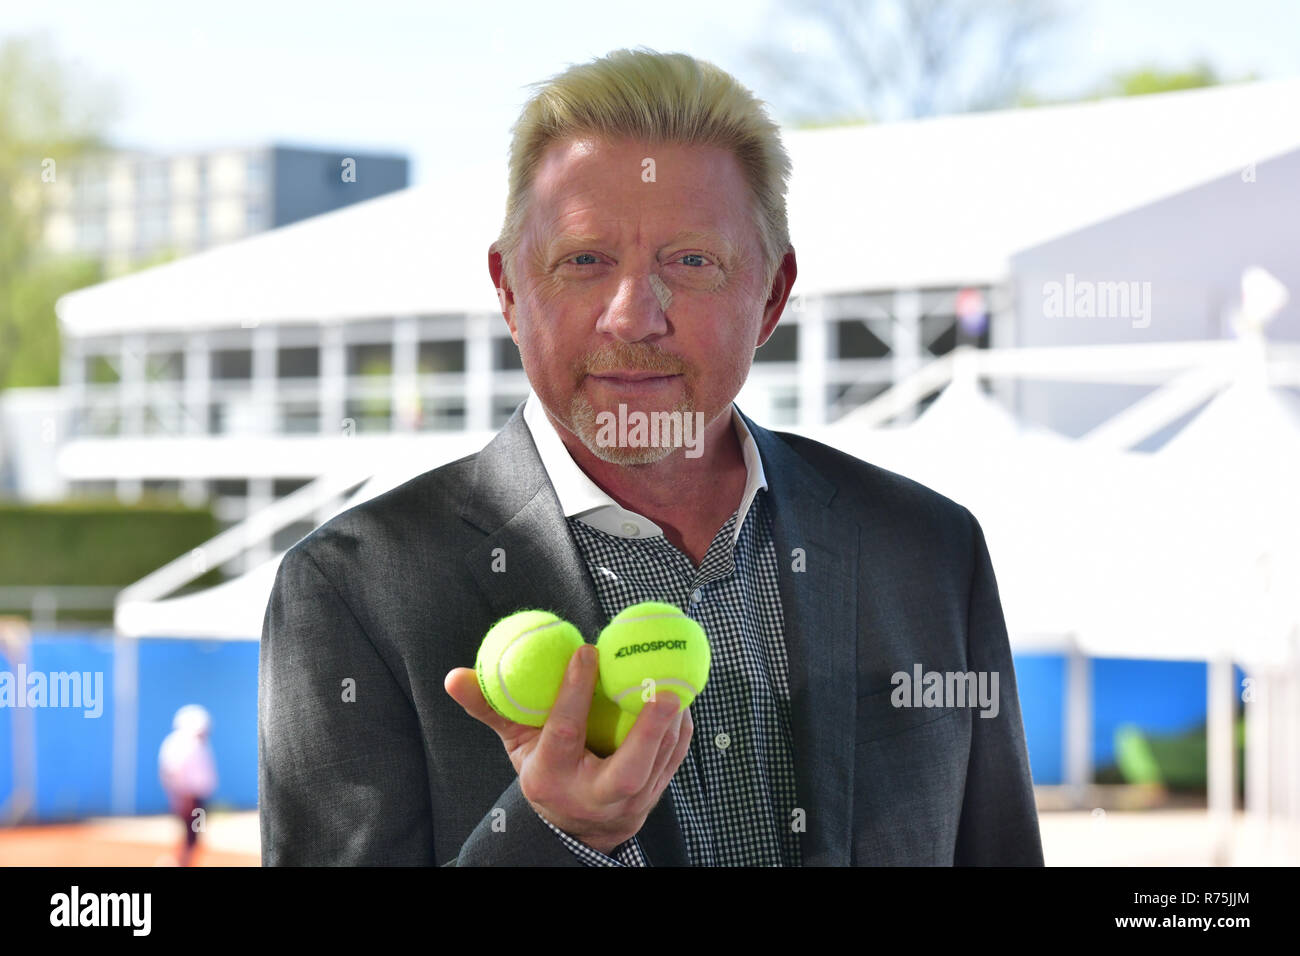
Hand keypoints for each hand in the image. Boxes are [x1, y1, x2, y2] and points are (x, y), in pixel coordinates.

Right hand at [444, 643, 692, 853]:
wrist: (577, 825)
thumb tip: (454, 676)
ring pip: (658, 764)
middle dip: (648, 732)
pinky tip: (682, 698)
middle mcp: (594, 795)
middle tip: (663, 689)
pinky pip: (674, 761)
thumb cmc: (545, 770)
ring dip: (671, 725)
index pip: (565, 732)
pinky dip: (680, 731)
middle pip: (627, 771)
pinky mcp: (654, 796)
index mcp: (553, 775)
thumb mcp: (515, 744)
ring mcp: (628, 801)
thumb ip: (491, 708)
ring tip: (676, 682)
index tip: (587, 650)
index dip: (575, 692)